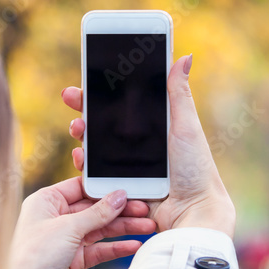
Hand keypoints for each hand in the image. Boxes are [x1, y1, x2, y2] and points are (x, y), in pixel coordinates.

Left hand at [11, 177, 155, 268]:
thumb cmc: (35, 254)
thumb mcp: (69, 227)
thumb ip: (97, 212)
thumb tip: (119, 196)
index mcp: (47, 201)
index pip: (81, 187)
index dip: (106, 188)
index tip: (130, 189)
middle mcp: (56, 218)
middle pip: (94, 209)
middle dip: (120, 210)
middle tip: (145, 210)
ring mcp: (65, 239)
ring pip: (100, 229)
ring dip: (123, 228)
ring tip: (148, 226)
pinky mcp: (73, 260)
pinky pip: (99, 250)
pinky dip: (116, 247)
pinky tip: (135, 245)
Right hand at [63, 53, 235, 237]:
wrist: (192, 211)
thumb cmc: (196, 168)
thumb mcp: (186, 126)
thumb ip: (179, 93)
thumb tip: (184, 57)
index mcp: (153, 127)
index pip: (122, 104)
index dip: (102, 91)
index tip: (85, 78)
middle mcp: (137, 145)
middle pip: (103, 123)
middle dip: (84, 109)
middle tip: (72, 98)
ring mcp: (127, 167)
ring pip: (95, 147)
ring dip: (81, 135)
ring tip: (78, 128)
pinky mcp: (119, 187)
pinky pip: (96, 175)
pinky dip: (84, 165)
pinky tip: (80, 157)